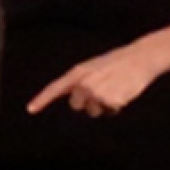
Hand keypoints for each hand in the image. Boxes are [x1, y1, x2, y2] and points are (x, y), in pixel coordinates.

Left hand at [31, 43, 165, 117]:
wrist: (140, 58)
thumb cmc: (116, 63)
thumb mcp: (93, 67)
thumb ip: (79, 81)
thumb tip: (71, 96)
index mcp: (77, 72)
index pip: (55, 87)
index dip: (42, 99)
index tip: (30, 109)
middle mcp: (83, 83)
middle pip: (76, 105)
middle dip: (86, 103)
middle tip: (101, 89)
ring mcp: (96, 93)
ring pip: (93, 111)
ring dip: (102, 106)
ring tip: (114, 89)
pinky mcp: (110, 101)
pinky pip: (110, 112)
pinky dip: (116, 106)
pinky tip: (122, 93)